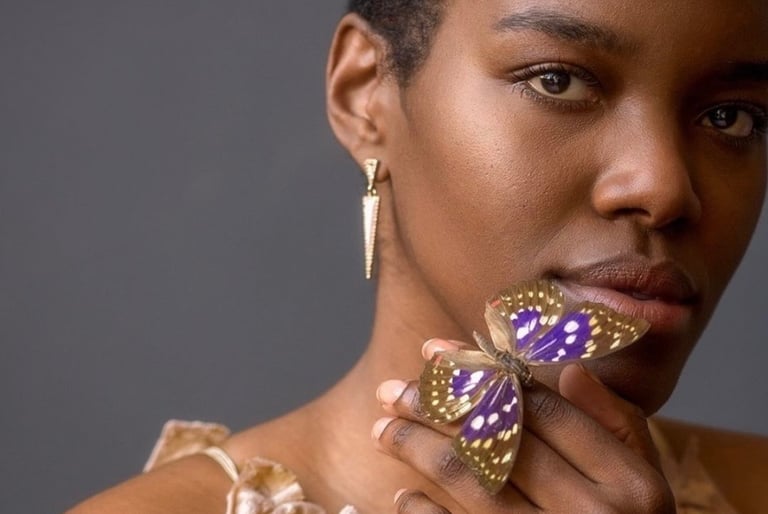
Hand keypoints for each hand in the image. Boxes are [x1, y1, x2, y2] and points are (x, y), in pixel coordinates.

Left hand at [372, 339, 675, 512]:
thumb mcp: (645, 478)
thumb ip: (614, 423)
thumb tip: (570, 369)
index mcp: (628, 483)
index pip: (543, 409)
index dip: (484, 372)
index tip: (437, 351)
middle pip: (498, 440)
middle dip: (436, 408)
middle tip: (392, 390)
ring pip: (469, 483)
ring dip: (417, 451)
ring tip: (383, 429)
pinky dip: (425, 513)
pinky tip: (404, 494)